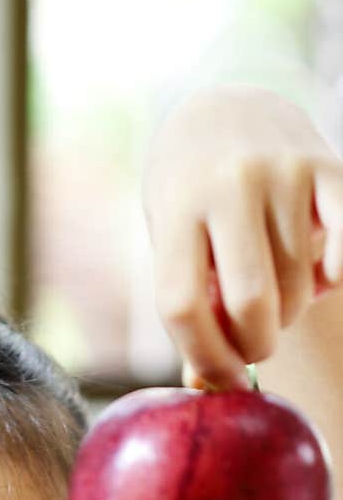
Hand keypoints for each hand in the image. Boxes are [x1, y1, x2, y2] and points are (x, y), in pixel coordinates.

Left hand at [142, 84, 342, 389]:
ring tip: (276, 292)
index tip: (224, 379)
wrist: (223, 111)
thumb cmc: (190, 200)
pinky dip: (334, 277)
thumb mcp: (172, 244)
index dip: (206, 357)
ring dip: (291, 311)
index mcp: (178, 210)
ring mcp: (282, 171)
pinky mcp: (328, 165)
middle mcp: (228, 184)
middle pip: (249, 303)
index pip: (183, 307)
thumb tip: (209, 387)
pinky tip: (320, 277)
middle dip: (256, 345)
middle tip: (255, 345)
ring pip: (297, 284)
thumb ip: (190, 306)